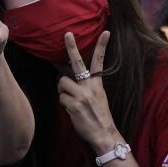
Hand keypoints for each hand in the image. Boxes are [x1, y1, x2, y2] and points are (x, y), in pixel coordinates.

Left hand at [56, 31, 119, 154]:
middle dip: (71, 47)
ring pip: (62, 83)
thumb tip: (65, 81)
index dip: (102, 46)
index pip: (100, 61)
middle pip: (78, 63)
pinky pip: (61, 98)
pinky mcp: (74, 105)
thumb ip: (85, 87)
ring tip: (71, 101)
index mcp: (97, 83)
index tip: (106, 32)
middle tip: (67, 34)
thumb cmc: (98, 116)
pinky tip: (72, 111)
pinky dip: (64, 104)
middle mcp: (90, 86)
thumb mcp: (98, 97)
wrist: (104, 133)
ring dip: (63, 91)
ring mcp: (82, 95)